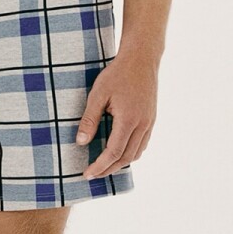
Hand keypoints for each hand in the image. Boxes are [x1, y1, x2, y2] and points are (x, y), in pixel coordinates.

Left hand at [74, 49, 157, 177]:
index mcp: (129, 120)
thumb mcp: (98, 94)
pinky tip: (119, 153)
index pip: (113, 152)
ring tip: (104, 167)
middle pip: (126, 158)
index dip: (99, 166)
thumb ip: (89, 119)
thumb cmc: (117, 74)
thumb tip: (81, 142)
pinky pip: (142, 143)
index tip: (87, 174)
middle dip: (108, 169)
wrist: (142, 59)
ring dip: (120, 163)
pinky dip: (131, 153)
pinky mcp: (151, 118)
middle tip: (92, 175)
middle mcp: (142, 125)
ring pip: (137, 153)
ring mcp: (149, 122)